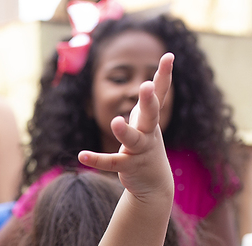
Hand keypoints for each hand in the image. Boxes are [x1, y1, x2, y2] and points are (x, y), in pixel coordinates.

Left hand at [78, 53, 174, 201]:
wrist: (154, 183)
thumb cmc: (147, 145)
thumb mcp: (148, 122)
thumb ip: (148, 102)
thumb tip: (153, 78)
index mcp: (151, 119)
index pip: (161, 94)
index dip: (165, 75)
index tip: (169, 55)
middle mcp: (149, 133)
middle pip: (151, 114)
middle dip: (149, 101)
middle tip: (146, 86)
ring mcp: (140, 150)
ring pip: (134, 139)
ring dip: (124, 131)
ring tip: (115, 121)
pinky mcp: (128, 166)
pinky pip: (112, 162)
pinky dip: (97, 159)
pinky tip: (82, 155)